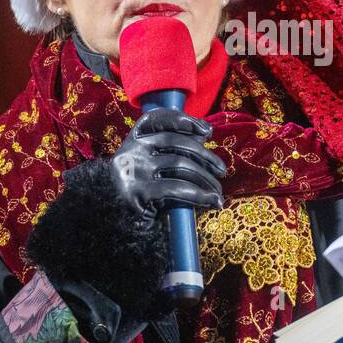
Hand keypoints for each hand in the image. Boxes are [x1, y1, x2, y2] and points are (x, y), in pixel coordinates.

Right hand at [109, 107, 225, 233]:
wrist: (120, 224)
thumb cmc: (146, 191)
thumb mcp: (156, 165)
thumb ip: (175, 149)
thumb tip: (204, 136)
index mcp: (134, 139)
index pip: (156, 119)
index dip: (182, 120)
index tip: (207, 132)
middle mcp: (130, 149)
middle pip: (174, 140)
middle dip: (204, 154)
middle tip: (222, 170)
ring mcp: (133, 169)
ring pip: (179, 163)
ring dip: (205, 178)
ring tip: (217, 191)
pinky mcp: (137, 191)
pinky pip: (176, 188)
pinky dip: (199, 194)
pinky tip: (211, 200)